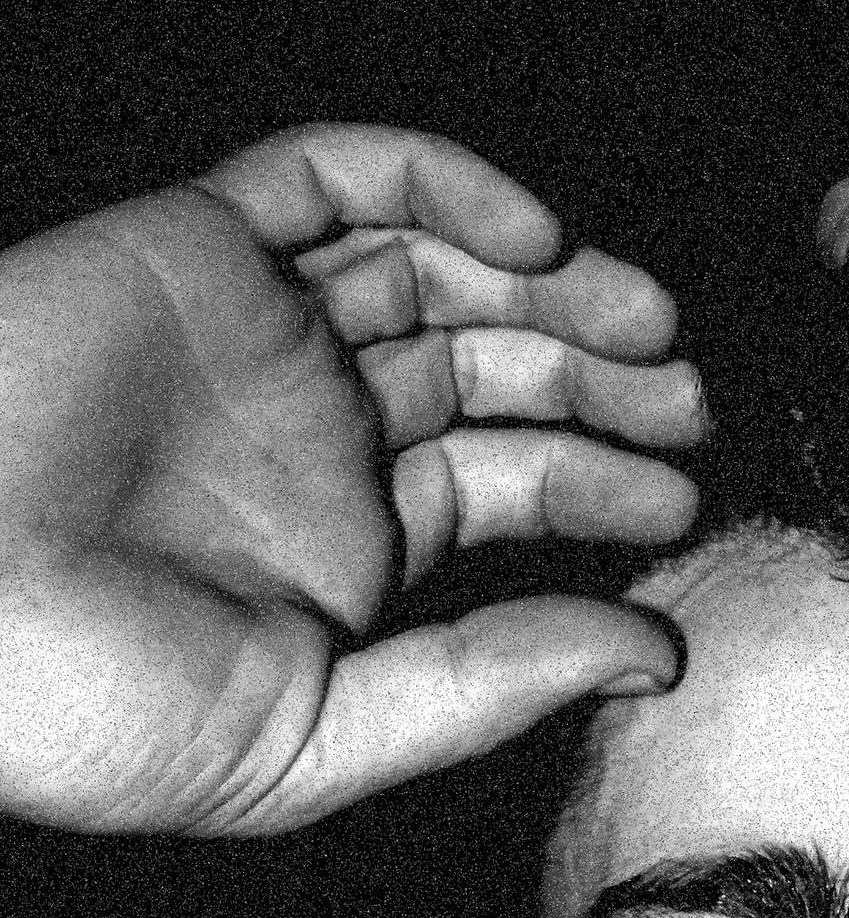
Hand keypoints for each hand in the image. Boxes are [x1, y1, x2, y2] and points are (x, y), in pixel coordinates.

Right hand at [0, 127, 706, 834]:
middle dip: (606, 378)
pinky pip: (330, 178)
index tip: (685, 502)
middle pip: (494, 370)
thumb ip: (485, 690)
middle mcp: (311, 433)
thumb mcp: (320, 739)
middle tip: (691, 402)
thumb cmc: (88, 711)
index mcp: (343, 550)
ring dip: (553, 283)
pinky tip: (529, 239)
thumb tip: (650, 654)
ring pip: (439, 269)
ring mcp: (257, 335)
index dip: (605, 482)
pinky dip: (438, 184)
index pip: (507, 487)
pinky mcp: (194, 248)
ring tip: (648, 326)